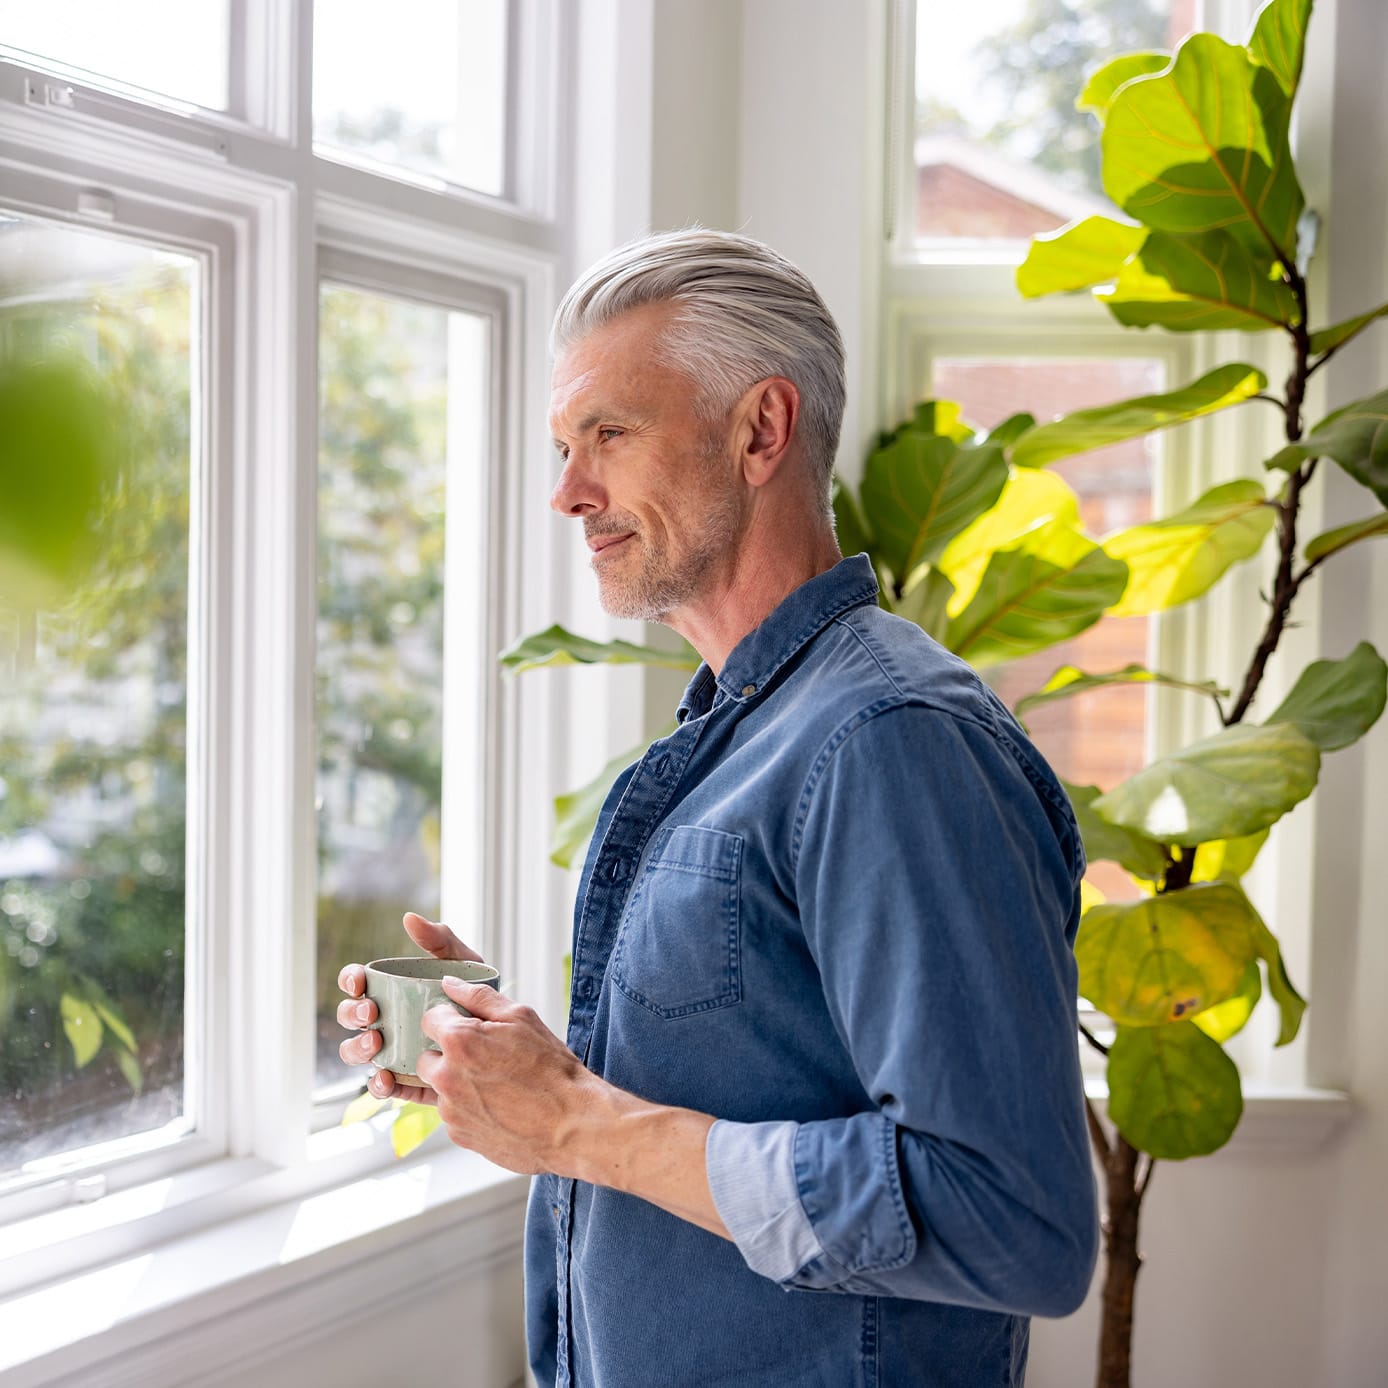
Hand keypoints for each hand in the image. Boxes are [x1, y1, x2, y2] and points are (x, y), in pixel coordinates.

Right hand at [336, 912, 484, 1102]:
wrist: (503, 1033)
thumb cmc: (475, 991)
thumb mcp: (462, 962)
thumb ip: (439, 939)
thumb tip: (409, 919)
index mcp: (389, 989)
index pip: (356, 982)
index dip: (350, 980)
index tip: (360, 982)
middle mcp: (383, 1019)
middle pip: (350, 1017)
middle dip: (353, 1014)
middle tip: (373, 1012)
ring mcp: (390, 1049)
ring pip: (357, 1052)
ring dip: (358, 1048)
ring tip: (377, 1044)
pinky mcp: (403, 1077)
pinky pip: (381, 1084)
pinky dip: (378, 1084)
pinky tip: (388, 1079)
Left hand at [415, 976, 595, 1175]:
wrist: (570, 1123)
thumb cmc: (550, 1068)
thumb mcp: (521, 1018)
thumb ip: (479, 997)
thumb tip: (450, 984)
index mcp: (459, 1042)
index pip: (429, 1019)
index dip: (449, 1019)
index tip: (469, 1026)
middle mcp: (446, 1078)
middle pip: (424, 1057)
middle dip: (446, 1054)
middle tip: (482, 1056)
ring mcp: (450, 1111)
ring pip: (438, 1088)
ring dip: (456, 1083)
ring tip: (496, 1084)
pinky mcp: (458, 1135)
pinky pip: (452, 1114)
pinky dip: (467, 1108)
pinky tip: (497, 1105)